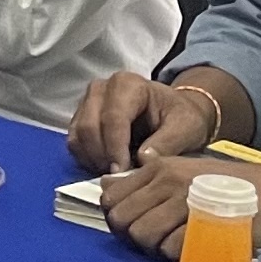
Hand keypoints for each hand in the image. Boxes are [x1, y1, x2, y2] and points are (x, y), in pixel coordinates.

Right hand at [68, 72, 221, 172]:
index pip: (113, 117)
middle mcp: (101, 89)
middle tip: (119, 177)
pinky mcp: (80, 119)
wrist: (173, 113)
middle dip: (102, 156)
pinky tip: (107, 166)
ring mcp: (87, 102)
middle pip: (89, 126)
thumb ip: (168, 142)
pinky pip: (74, 143)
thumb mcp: (186, 128)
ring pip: (78, 136)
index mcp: (128, 84)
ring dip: (93, 159)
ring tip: (115, 173)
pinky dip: (87, 159)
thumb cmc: (181, 117)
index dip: (115, 147)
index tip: (122, 172)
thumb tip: (143, 159)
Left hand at [101, 153, 260, 261]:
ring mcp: (185, 201)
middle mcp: (167, 179)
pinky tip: (201, 248)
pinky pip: (171, 250)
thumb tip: (108, 191)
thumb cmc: (239, 191)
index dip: (120, 217)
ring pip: (141, 236)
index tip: (139, 225)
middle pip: (121, 220)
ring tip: (184, 243)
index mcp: (160, 165)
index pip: (110, 197)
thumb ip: (151, 185)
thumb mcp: (190, 176)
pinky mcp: (203, 224)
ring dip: (157, 248)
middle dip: (135, 237)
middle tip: (162, 239)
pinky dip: (182, 256)